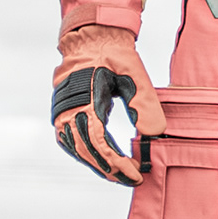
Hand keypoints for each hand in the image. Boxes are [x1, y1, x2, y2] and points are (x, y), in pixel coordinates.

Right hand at [52, 25, 154, 184]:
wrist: (91, 39)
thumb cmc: (114, 55)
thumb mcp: (135, 74)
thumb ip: (144, 104)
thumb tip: (156, 133)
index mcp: (86, 101)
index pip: (99, 144)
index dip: (117, 164)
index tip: (136, 174)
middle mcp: (68, 110)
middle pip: (86, 152)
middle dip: (110, 170)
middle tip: (132, 179)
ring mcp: (62, 113)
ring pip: (76, 150)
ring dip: (97, 165)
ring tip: (120, 175)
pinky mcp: (62, 114)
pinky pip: (71, 142)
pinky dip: (87, 154)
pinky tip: (104, 160)